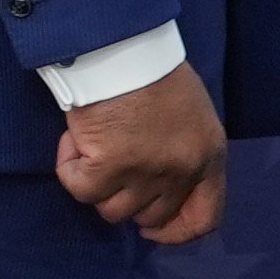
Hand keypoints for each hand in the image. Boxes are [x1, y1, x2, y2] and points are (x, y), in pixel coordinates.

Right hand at [54, 60, 228, 243]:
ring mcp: (146, 172)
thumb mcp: (190, 118)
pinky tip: (77, 138)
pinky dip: (70, 167)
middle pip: (147, 217)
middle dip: (125, 196)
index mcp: (209, 156)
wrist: (123, 47)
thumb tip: (160, 192)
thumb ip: (182, 156)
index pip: (204, 218)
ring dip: (96, 180)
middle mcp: (182, 170)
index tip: (151, 229)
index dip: (175, 232)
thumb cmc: (154, 75)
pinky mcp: (108, 167)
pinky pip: (79, 188)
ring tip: (98, 140)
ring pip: (110, 208)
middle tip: (113, 162)